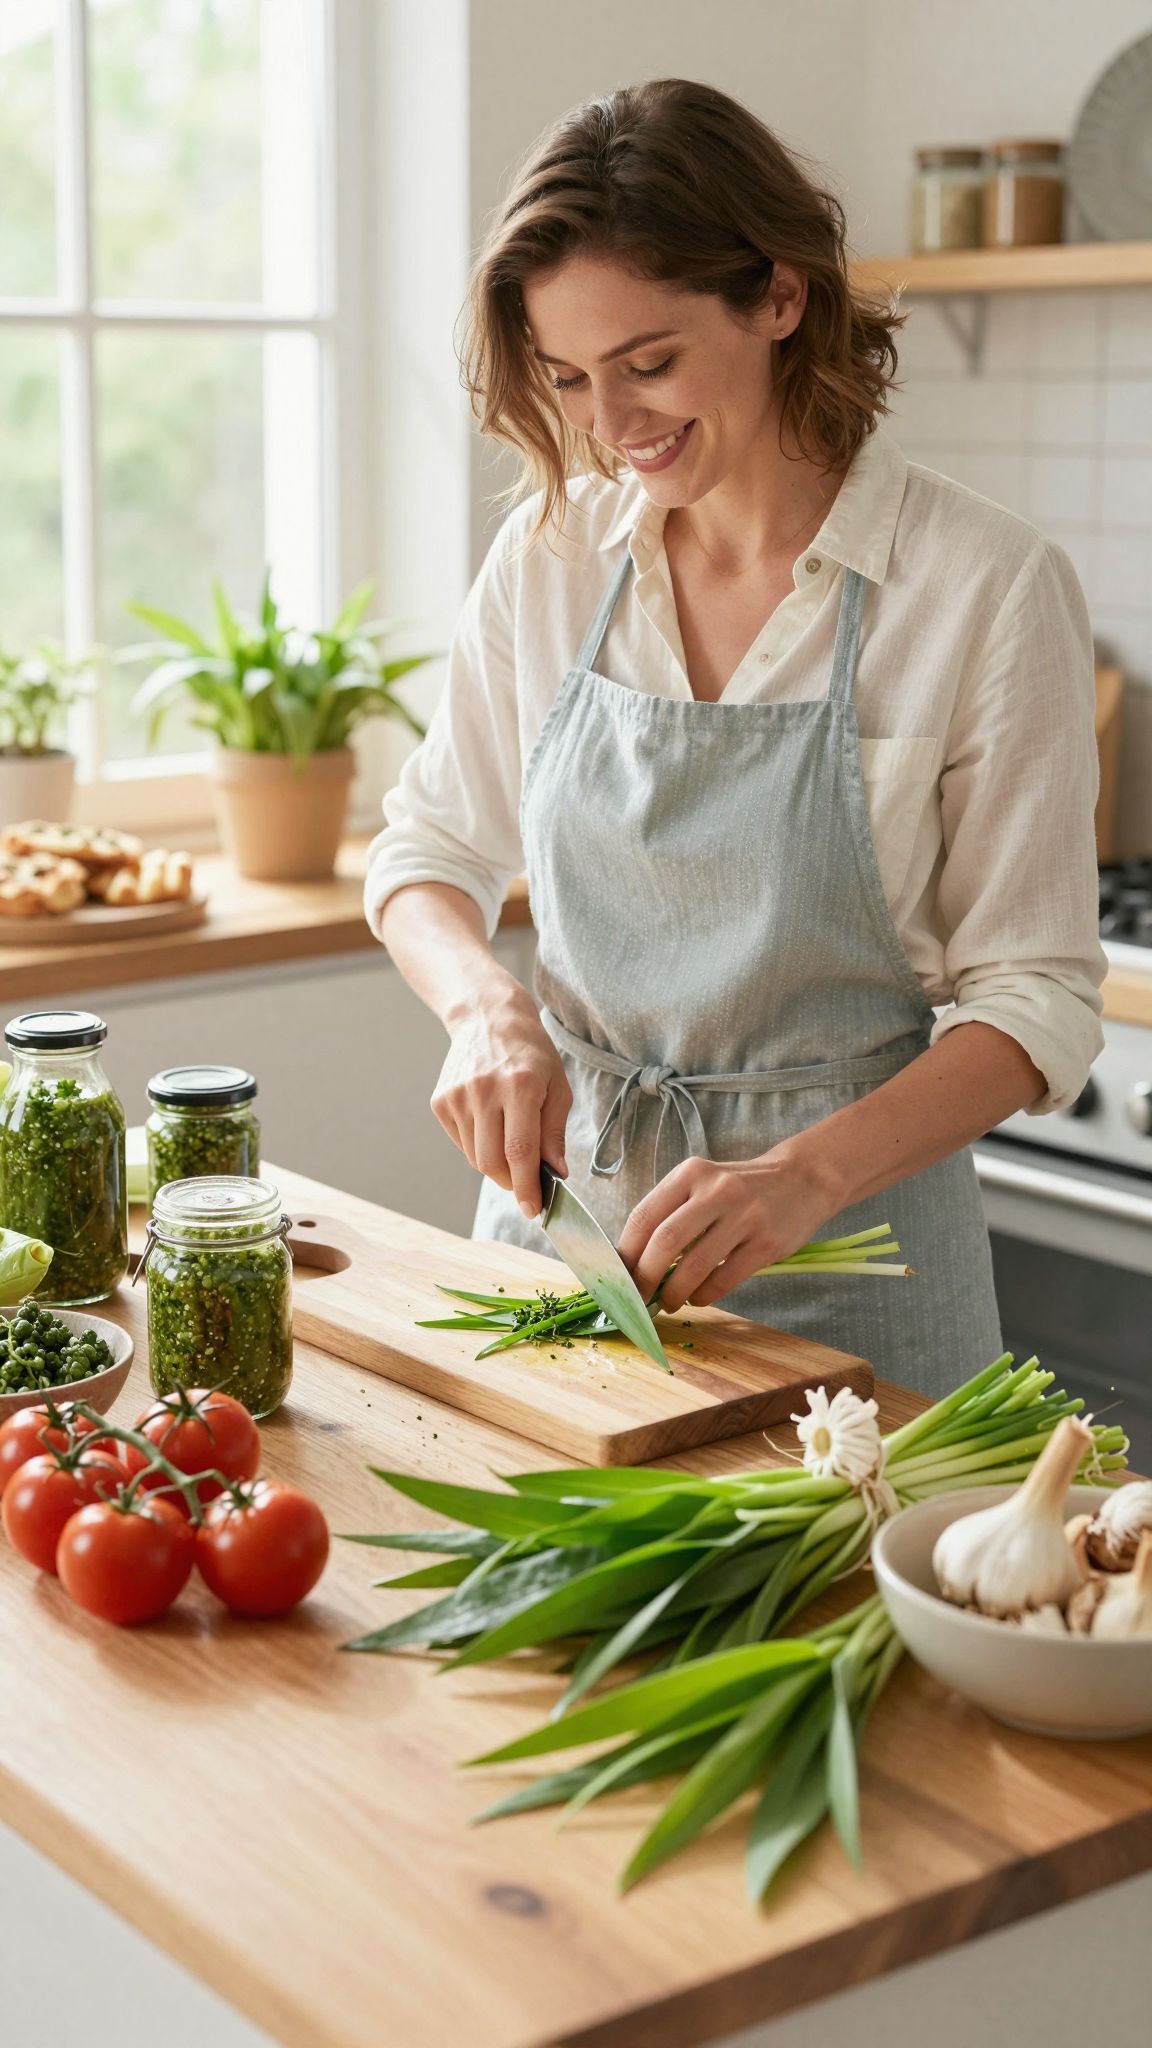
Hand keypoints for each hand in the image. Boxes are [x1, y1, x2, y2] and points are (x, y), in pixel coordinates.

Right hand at [431, 991, 571, 1218]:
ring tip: (510, 1142)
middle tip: (526, 1180)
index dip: (527, 1187)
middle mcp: (484, 1091)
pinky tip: (490, 1124)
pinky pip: (462, 1143)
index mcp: (521, 1086)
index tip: (534, 1210)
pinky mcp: (441, 1101)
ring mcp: (457, 1096)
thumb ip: (555, 1132)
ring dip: (496, 1165)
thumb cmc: (531, 1053)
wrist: (488, 1018)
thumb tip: (556, 1173)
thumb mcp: (557, 1086)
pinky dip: (479, 1147)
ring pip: (475, 1157)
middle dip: (512, 1182)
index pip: (520, 1151)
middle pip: (493, 1162)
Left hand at [616, 1148, 839, 1312]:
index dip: (626, 1252)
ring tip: (670, 1303)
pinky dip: (705, 1294)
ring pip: (695, 1265)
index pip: (644, 1216)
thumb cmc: (741, 1188)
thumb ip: (673, 1214)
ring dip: (675, 1292)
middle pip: (665, 1241)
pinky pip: (725, 1277)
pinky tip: (698, 1297)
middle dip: (645, 1277)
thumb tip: (636, 1262)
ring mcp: (744, 1216)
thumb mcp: (704, 1184)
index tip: (618, 1276)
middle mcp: (716, 1191)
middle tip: (639, 1297)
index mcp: (691, 1174)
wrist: (802, 1180)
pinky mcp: (767, 1243)